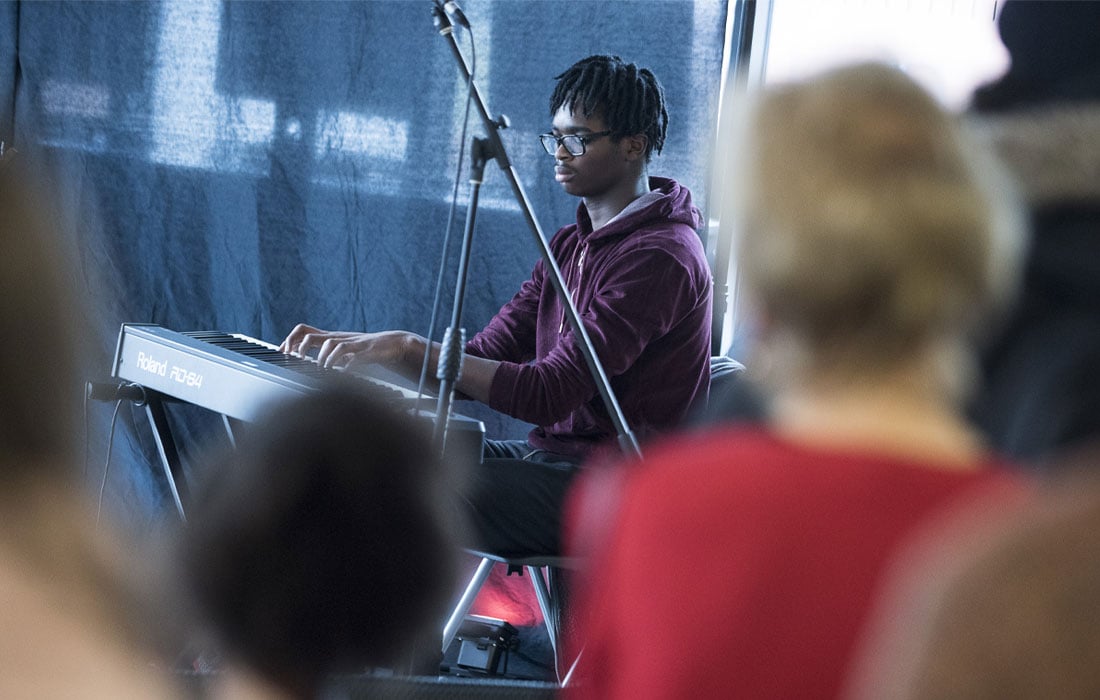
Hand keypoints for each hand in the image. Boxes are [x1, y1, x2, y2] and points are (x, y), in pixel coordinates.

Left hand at [279, 324, 414, 369]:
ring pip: (328, 343)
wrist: (393, 345)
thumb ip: (332, 358)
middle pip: (309, 334)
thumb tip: (317, 369)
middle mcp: (337, 337)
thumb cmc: (368, 351)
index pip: (304, 331)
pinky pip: (349, 353)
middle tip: (296, 359)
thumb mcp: (346, 354)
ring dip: (321, 358)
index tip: (282, 352)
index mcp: (331, 338)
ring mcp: (350, 342)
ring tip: (322, 369)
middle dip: (298, 347)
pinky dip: (342, 362)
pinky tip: (341, 371)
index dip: (290, 340)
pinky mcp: (363, 349)